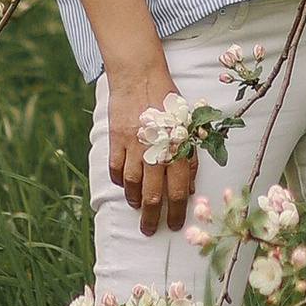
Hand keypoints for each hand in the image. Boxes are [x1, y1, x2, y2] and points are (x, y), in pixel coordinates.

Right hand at [107, 62, 195, 234]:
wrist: (140, 76)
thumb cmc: (168, 101)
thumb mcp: (187, 126)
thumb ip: (189, 157)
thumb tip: (188, 188)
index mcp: (177, 147)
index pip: (177, 190)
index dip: (175, 212)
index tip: (173, 226)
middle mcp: (156, 149)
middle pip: (152, 194)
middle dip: (152, 217)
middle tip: (149, 230)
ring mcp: (134, 146)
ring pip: (132, 184)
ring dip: (134, 200)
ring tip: (137, 207)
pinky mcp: (116, 139)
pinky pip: (115, 168)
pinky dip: (119, 180)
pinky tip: (124, 185)